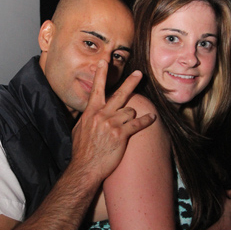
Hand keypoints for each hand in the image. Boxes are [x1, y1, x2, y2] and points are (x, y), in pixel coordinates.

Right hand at [71, 60, 154, 182]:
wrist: (85, 167)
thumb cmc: (81, 150)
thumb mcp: (78, 129)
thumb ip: (87, 118)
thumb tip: (90, 112)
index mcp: (91, 112)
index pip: (97, 89)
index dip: (101, 74)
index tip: (104, 62)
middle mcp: (102, 114)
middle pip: (120, 94)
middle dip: (131, 82)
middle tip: (140, 74)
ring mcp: (112, 123)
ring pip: (130, 110)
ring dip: (132, 115)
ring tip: (130, 121)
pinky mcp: (121, 134)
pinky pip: (138, 123)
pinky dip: (146, 120)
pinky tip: (152, 118)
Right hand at [222, 189, 230, 229]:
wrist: (228, 227)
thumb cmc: (226, 213)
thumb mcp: (221, 199)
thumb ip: (221, 195)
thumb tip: (219, 193)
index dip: (225, 192)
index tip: (221, 195)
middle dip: (230, 201)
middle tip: (222, 202)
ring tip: (223, 210)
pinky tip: (225, 217)